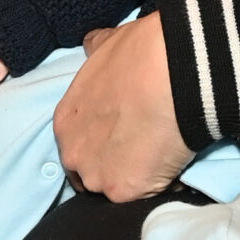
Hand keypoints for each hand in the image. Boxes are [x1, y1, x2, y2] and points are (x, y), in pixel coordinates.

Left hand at [51, 11, 189, 199]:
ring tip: (160, 158)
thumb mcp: (106, 44)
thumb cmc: (139, 53)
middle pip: (91, 173)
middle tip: (142, 149)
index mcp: (65, 123)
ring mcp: (98, 176)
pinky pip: (145, 196)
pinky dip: (160, 185)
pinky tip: (174, 163)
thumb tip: (92, 42)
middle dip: (113, 166)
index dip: (101, 144)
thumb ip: (94, 49)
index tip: (122, 137)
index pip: (77, 146)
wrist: (171, 70)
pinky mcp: (126, 191)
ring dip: (135, 178)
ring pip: (116, 188)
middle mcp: (74, 154)